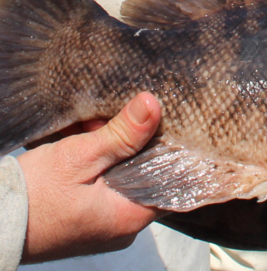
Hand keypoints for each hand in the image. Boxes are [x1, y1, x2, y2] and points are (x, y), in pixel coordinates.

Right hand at [18, 92, 162, 262]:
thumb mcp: (79, 157)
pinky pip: (100, 185)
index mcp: (131, 217)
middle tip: (108, 120)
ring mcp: (103, 224)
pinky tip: (77, 143)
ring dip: (106, 150)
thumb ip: (122, 134)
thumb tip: (153, 105)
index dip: (166, 148)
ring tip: (87, 129)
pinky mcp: (85, 218)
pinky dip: (92, 163)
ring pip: (120, 176)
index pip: (170, 180)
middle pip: (143, 174)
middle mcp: (122, 226)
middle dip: (129, 143)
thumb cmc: (31, 197)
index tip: (161, 122)